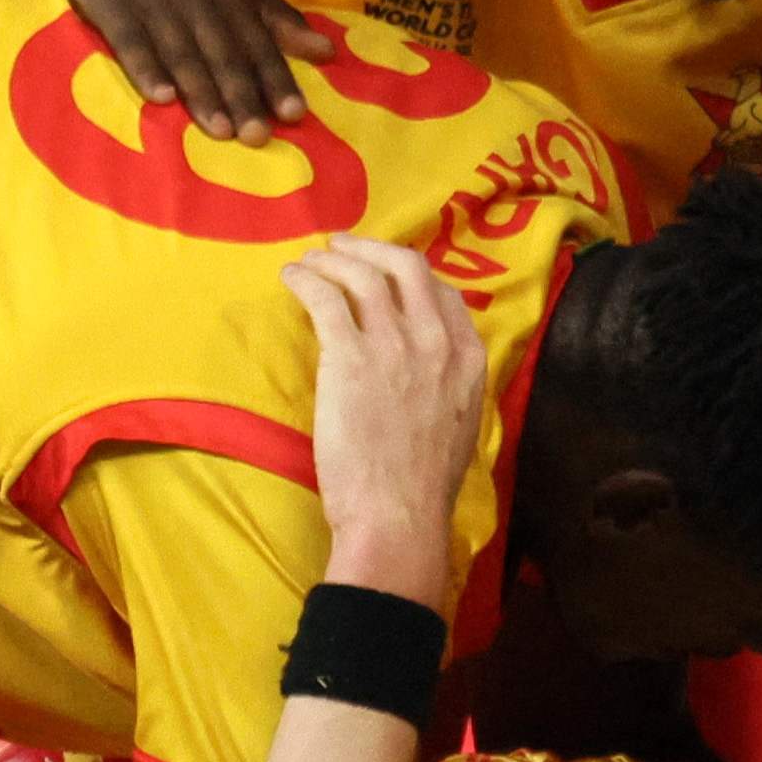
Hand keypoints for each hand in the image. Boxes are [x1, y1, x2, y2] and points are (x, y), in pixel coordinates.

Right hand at [53, 0, 332, 129]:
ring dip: (202, 91)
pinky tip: (161, 98)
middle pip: (223, 53)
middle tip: (258, 136)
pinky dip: (146, 68)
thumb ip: (279, 19)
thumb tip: (327, 52)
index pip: (259, 42)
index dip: (276, 78)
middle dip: (242, 94)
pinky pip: (131, 41)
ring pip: (183, 52)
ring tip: (220, 130)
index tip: (294, 114)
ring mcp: (155, 2)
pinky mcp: (113, 5)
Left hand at [283, 234, 487, 592]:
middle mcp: (437, 340)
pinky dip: (306, 281)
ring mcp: (395, 345)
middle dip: (371, 248)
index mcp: (470, 358)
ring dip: (332, 259)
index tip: (385, 275)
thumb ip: (451, 385)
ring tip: (309, 261)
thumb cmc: (424, 486)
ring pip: (363, 274)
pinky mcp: (350, 357)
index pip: (444, 292)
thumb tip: (430, 371)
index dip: (409, 276)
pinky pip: (326, 299)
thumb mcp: (461, 425)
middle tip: (342, 246)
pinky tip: (292, 279)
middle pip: (406, 266)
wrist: (399, 515)